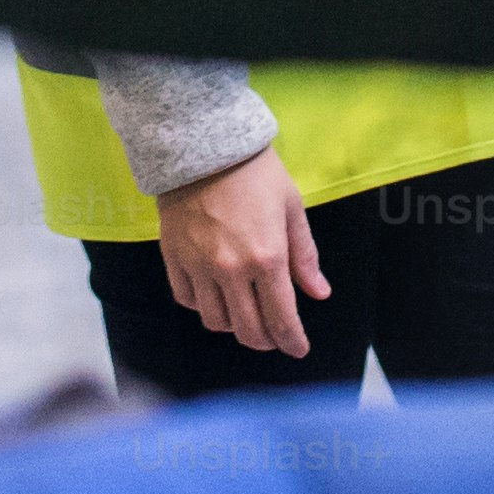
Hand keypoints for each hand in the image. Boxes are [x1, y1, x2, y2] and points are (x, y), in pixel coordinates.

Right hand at [153, 147, 328, 355]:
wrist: (203, 145)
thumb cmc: (255, 172)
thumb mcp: (291, 207)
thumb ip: (305, 255)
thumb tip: (319, 293)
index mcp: (267, 258)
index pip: (282, 319)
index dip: (292, 341)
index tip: (298, 348)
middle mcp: (232, 270)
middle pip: (248, 330)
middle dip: (266, 341)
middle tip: (275, 337)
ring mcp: (199, 266)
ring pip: (216, 321)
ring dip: (234, 326)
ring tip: (245, 315)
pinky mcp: (174, 258)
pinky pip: (187, 300)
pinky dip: (203, 307)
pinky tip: (215, 296)